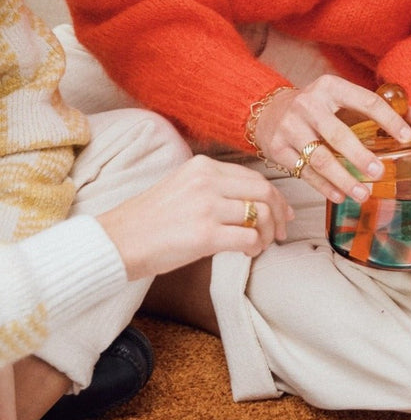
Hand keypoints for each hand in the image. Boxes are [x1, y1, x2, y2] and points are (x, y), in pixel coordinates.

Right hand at [98, 155, 292, 280]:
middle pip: (264, 192)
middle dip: (279, 214)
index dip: (275, 196)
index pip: (254, 177)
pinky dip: (255, 247)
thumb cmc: (150, 220)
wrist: (117, 241)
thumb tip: (255, 202)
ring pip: (261, 215)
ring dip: (268, 234)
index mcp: (202, 166)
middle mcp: (206, 181)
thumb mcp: (182, 187)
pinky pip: (249, 238)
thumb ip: (216, 188)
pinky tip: (247, 253)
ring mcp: (206, 207)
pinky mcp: (204, 235)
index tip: (283, 212)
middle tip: (281, 232)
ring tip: (261, 245)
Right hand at [254, 75, 410, 203]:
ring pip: (319, 158)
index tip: (407, 137)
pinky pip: (304, 172)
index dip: (388, 120)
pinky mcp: (277, 148)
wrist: (268, 111)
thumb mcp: (343, 100)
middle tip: (379, 172)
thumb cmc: (317, 108)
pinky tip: (340, 196)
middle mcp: (308, 104)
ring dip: (343, 178)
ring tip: (363, 193)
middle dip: (360, 156)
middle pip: (338, 134)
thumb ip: (379, 108)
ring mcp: (290, 127)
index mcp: (331, 87)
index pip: (366, 101)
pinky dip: (324, 187)